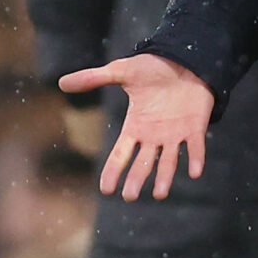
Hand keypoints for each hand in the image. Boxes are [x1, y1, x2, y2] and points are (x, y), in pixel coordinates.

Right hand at [59, 53, 213, 199]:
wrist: (184, 60)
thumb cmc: (152, 68)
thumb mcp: (121, 72)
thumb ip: (94, 78)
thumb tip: (61, 82)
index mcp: (135, 126)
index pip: (121, 153)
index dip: (113, 170)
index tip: (106, 190)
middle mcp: (154, 136)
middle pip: (143, 163)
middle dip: (137, 180)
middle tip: (129, 197)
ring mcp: (176, 134)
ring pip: (169, 161)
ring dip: (165, 177)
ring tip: (159, 194)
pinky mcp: (196, 127)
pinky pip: (196, 147)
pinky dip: (196, 159)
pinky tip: (195, 172)